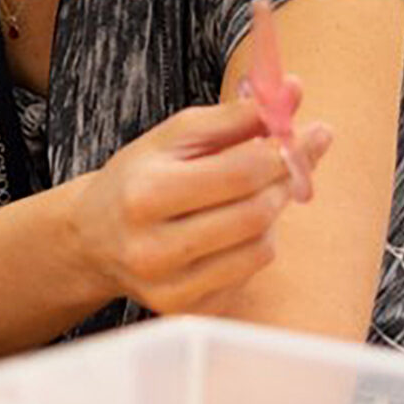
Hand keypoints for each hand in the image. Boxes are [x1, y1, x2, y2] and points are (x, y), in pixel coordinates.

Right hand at [62, 90, 332, 313]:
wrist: (92, 237)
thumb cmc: (139, 178)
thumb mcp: (174, 137)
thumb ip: (234, 116)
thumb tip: (294, 91)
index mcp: (146, 194)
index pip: (241, 173)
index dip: (285, 151)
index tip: (310, 133)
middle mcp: (152, 247)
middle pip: (256, 215)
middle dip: (284, 183)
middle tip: (290, 163)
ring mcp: (168, 287)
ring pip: (260, 250)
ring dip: (270, 218)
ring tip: (248, 198)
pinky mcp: (184, 312)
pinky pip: (248, 277)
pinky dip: (251, 249)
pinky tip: (228, 233)